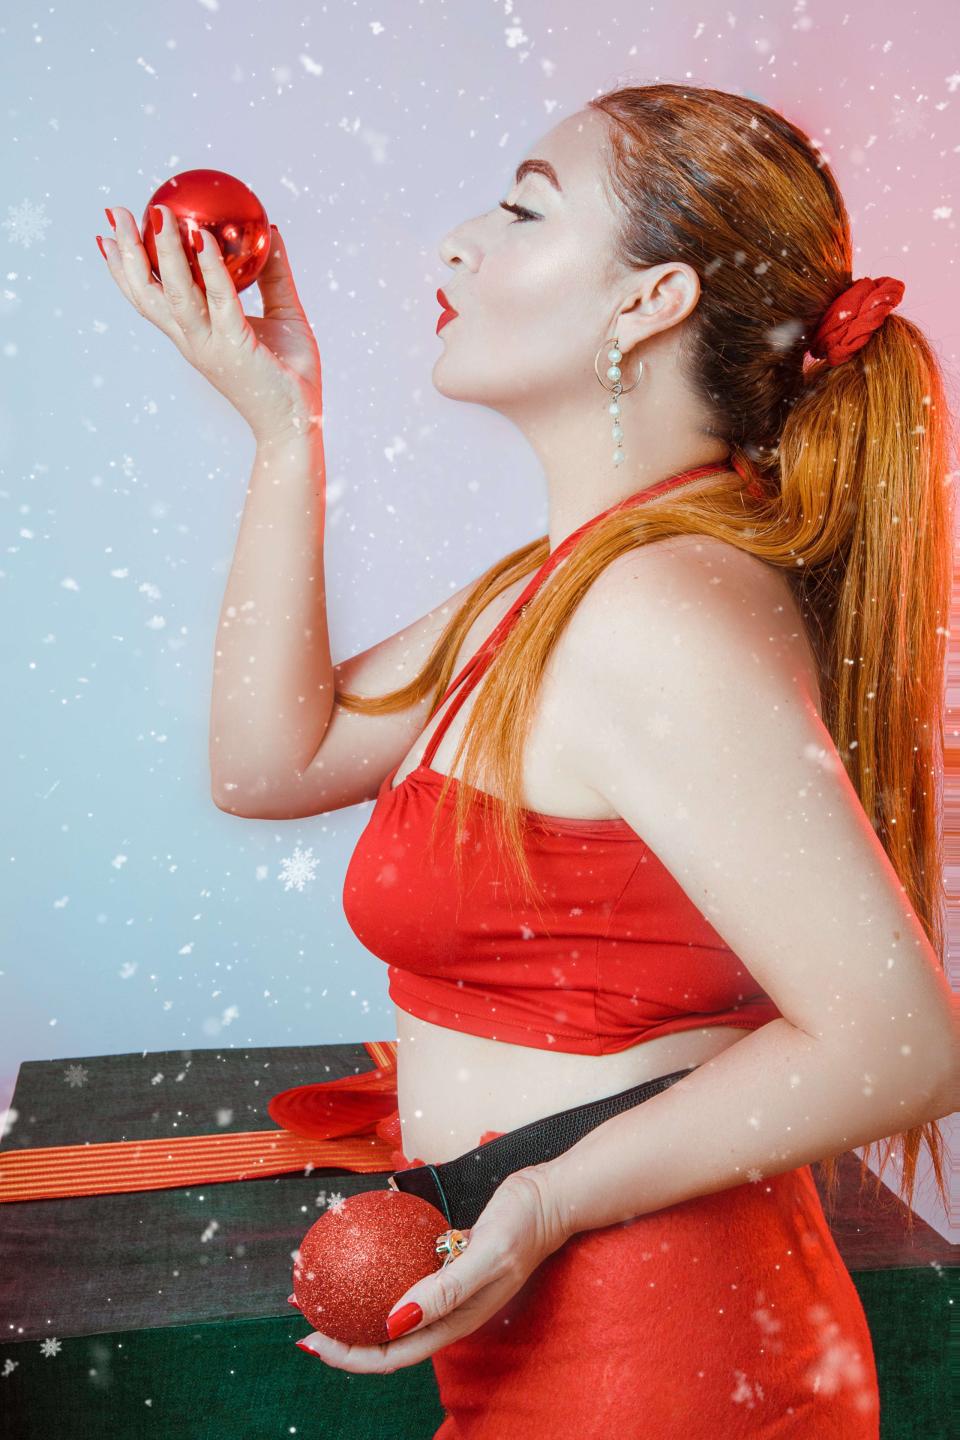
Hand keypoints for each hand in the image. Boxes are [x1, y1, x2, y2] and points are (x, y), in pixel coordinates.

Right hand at [98, 206, 321, 442]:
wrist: (298, 422)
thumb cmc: (290, 374)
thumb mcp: (283, 313)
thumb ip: (274, 275)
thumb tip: (270, 230)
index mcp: (195, 335)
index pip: (150, 298)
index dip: (125, 268)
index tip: (110, 234)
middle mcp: (193, 340)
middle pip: (148, 293)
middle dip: (127, 252)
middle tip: (115, 211)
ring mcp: (210, 345)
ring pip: (175, 293)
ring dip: (164, 251)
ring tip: (158, 214)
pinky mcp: (234, 347)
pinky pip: (219, 300)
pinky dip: (208, 267)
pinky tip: (202, 237)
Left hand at [291, 1168, 569, 1373]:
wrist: (548, 1197)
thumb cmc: (523, 1225)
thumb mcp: (488, 1255)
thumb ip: (446, 1290)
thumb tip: (395, 1321)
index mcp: (456, 1321)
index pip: (393, 1353)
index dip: (351, 1355)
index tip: (314, 1340)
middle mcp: (447, 1312)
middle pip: (385, 1337)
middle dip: (341, 1335)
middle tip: (302, 1315)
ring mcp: (447, 1289)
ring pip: (391, 1307)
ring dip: (354, 1304)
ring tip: (319, 1289)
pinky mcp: (446, 1263)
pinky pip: (403, 1275)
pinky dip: (375, 1273)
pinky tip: (357, 1253)